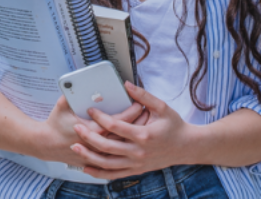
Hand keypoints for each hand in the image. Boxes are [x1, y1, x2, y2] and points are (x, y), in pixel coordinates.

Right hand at [38, 95, 144, 166]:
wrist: (45, 144)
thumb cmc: (55, 123)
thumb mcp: (62, 105)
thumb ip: (73, 92)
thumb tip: (82, 79)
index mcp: (89, 130)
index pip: (116, 122)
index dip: (130, 112)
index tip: (139, 104)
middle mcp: (93, 144)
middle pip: (122, 134)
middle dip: (136, 123)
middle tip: (146, 111)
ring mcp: (93, 153)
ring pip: (120, 145)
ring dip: (132, 134)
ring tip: (144, 122)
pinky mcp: (93, 158)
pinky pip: (113, 153)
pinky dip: (124, 144)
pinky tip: (132, 136)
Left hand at [71, 82, 192, 178]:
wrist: (185, 147)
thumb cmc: (174, 125)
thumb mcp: (162, 107)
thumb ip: (144, 96)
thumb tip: (127, 85)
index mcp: (143, 135)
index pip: (116, 126)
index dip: (100, 117)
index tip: (91, 110)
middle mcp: (137, 151)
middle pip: (106, 146)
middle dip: (88, 136)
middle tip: (76, 128)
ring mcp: (135, 163)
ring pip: (105, 163)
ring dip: (88, 155)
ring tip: (75, 146)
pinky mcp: (135, 170)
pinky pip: (112, 174)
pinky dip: (97, 172)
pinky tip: (87, 167)